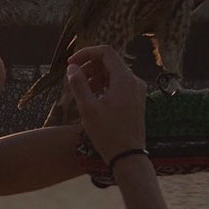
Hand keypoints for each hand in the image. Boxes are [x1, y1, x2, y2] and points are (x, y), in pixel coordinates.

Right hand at [66, 44, 146, 163]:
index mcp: (124, 79)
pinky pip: (118, 85)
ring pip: (113, 73)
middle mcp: (134, 81)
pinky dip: (104, 86)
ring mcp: (137, 91)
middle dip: (89, 67)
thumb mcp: (88, 108)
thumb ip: (78, 84)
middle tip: (73, 79)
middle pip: (109, 62)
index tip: (71, 63)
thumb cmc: (108, 134)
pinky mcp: (136, 100)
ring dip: (95, 77)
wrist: (128, 156)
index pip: (105, 52)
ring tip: (81, 91)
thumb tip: (72, 67)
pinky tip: (93, 99)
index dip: (86, 53)